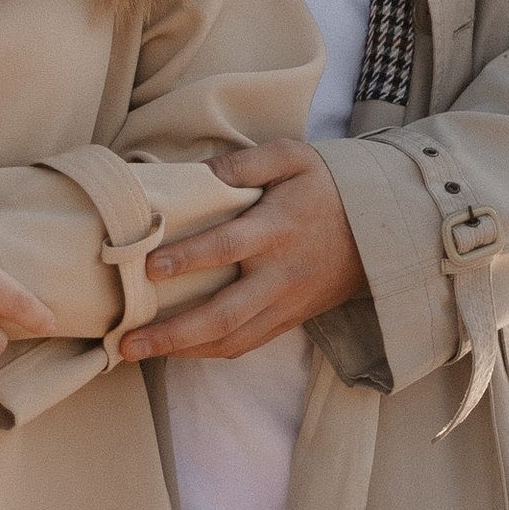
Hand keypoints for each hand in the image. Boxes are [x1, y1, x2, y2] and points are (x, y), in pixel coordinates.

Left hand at [115, 140, 368, 361]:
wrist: (381, 229)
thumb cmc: (326, 186)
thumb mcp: (290, 157)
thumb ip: (243, 164)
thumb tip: (197, 174)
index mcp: (276, 229)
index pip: (227, 247)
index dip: (188, 258)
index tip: (148, 266)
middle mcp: (279, 275)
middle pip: (224, 313)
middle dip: (173, 332)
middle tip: (127, 340)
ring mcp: (285, 303)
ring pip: (232, 339)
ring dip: (183, 350)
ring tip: (137, 351)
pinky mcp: (289, 319)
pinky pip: (247, 344)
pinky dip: (209, 352)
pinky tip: (177, 351)